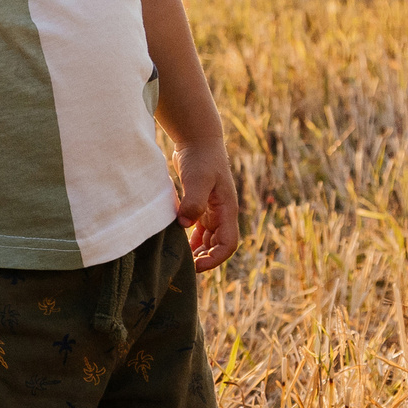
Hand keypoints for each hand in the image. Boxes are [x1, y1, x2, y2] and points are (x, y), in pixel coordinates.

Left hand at [174, 144, 242, 271]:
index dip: (215, 258)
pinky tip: (178, 243)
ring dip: (197, 251)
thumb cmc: (200, 158)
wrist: (198, 140)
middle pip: (218, 245)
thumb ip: (193, 202)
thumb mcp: (198, 178)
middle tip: (183, 267)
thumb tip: (185, 225)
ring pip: (208, 239)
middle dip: (204, 258)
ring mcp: (212, 210)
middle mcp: (222, 213)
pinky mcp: (201, 205)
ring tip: (180, 259)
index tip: (197, 265)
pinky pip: (199, 230)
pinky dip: (191, 239)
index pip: (229, 244)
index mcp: (227, 210)